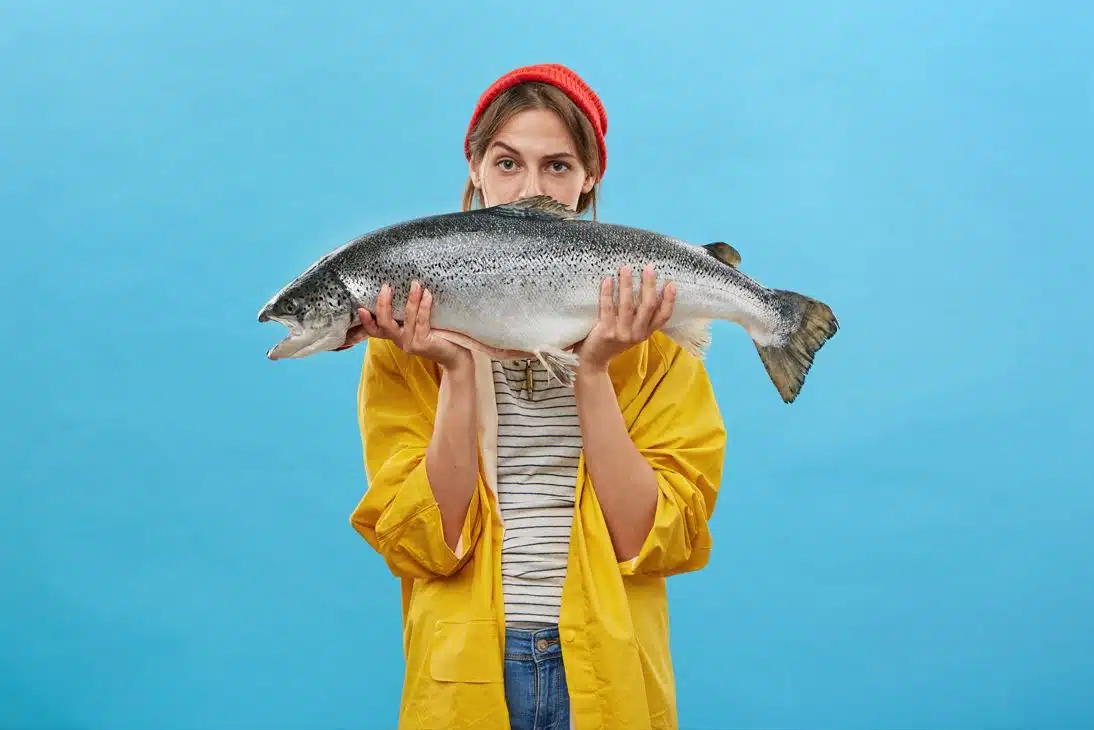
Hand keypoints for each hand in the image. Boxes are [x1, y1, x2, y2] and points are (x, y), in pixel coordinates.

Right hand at [337, 281, 472, 372]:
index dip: (366, 321)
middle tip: (387, 286)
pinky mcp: (423, 343)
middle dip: (383, 304)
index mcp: (397, 337)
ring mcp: (411, 344)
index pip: (375, 331)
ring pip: (405, 319)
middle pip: (384, 324)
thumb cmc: (439, 336)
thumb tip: (409, 284)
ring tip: (415, 284)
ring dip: (410, 299)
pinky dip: (424, 306)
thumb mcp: (420, 325)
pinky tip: (428, 294)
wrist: (455, 357)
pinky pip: (421, 321)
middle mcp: (401, 342)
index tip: (360, 308)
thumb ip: (411, 313)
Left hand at [575, 264, 675, 373]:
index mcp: (646, 332)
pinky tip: (607, 280)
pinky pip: (607, 308)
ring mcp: (622, 333)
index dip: (669, 300)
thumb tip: (645, 288)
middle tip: (648, 268)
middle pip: (648, 306)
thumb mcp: (632, 332)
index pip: (664, 316)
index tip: (671, 283)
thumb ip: (640, 318)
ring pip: (627, 305)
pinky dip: (607, 293)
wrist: (593, 361)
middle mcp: (637, 334)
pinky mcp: (606, 332)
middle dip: (649, 285)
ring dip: (627, 284)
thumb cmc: (612, 342)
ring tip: (625, 268)